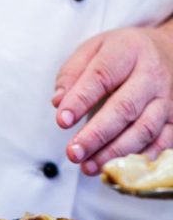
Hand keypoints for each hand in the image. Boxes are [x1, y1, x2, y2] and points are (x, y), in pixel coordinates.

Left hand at [53, 24, 172, 174]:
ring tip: (88, 166)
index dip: (80, 100)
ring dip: (114, 152)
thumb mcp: (92, 51)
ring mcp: (166, 99)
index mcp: (128, 52)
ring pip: (144, 129)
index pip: (102, 76)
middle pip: (125, 108)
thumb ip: (71, 74)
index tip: (62, 120)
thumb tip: (58, 102)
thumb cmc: (121, 55)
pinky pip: (162, 142)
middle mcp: (151, 75)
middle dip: (96, 135)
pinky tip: (116, 168)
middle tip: (73, 152)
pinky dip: (139, 159)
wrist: (167, 51)